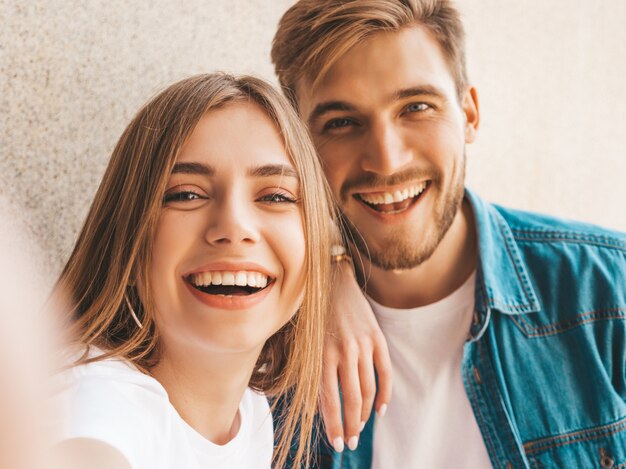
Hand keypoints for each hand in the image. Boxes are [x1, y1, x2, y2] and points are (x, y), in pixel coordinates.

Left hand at [321, 261, 391, 451]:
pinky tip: (381, 410)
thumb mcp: (305, 343)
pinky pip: (385, 372)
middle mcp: (343, 351)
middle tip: (350, 443)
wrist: (332, 280)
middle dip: (351, 426)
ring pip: (368, 389)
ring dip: (365, 414)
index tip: (336, 444)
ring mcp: (362, 344)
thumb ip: (310, 373)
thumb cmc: (313, 316)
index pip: (329, 399)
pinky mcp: (377, 338)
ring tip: (361, 429)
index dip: (333, 425)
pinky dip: (385, 394)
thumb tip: (317, 408)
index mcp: (321, 353)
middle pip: (351, 398)